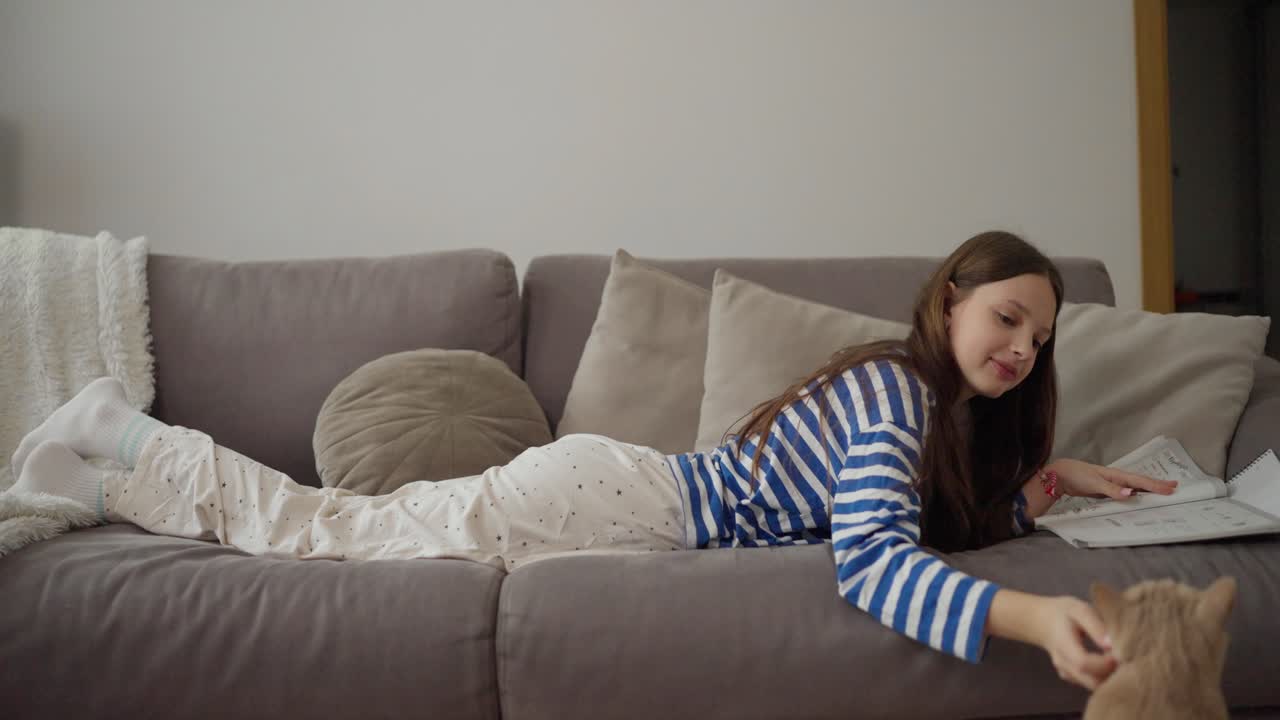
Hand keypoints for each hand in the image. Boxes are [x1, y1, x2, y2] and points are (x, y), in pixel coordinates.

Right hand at [1032, 595, 1116, 690]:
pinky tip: (1107, 662)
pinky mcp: (1071, 677)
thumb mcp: (1079, 610)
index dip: (1105, 662)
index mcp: (1063, 645)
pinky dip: (1102, 677)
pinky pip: (1090, 683)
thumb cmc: (1063, 613)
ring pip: (1092, 685)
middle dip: (1111, 673)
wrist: (1042, 621)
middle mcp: (1063, 663)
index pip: (1083, 663)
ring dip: (1108, 676)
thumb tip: (1112, 646)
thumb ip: (1096, 626)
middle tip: (1123, 657)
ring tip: (1116, 658)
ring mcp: (1066, 673)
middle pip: (1090, 681)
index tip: (1120, 652)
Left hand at [1048, 458, 1177, 499]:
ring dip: (1148, 490)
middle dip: (1157, 485)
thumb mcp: (1094, 483)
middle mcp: (1117, 478)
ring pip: (1135, 487)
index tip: (1171, 489)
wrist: (1061, 475)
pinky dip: (1135, 495)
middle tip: (1175, 487)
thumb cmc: (1077, 475)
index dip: (1156, 486)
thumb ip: (1112, 489)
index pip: (1140, 481)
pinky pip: (1125, 493)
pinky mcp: (1106, 490)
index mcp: (1117, 475)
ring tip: (1163, 492)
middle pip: (1141, 483)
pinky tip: (1139, 498)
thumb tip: (1131, 493)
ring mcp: (1112, 484)